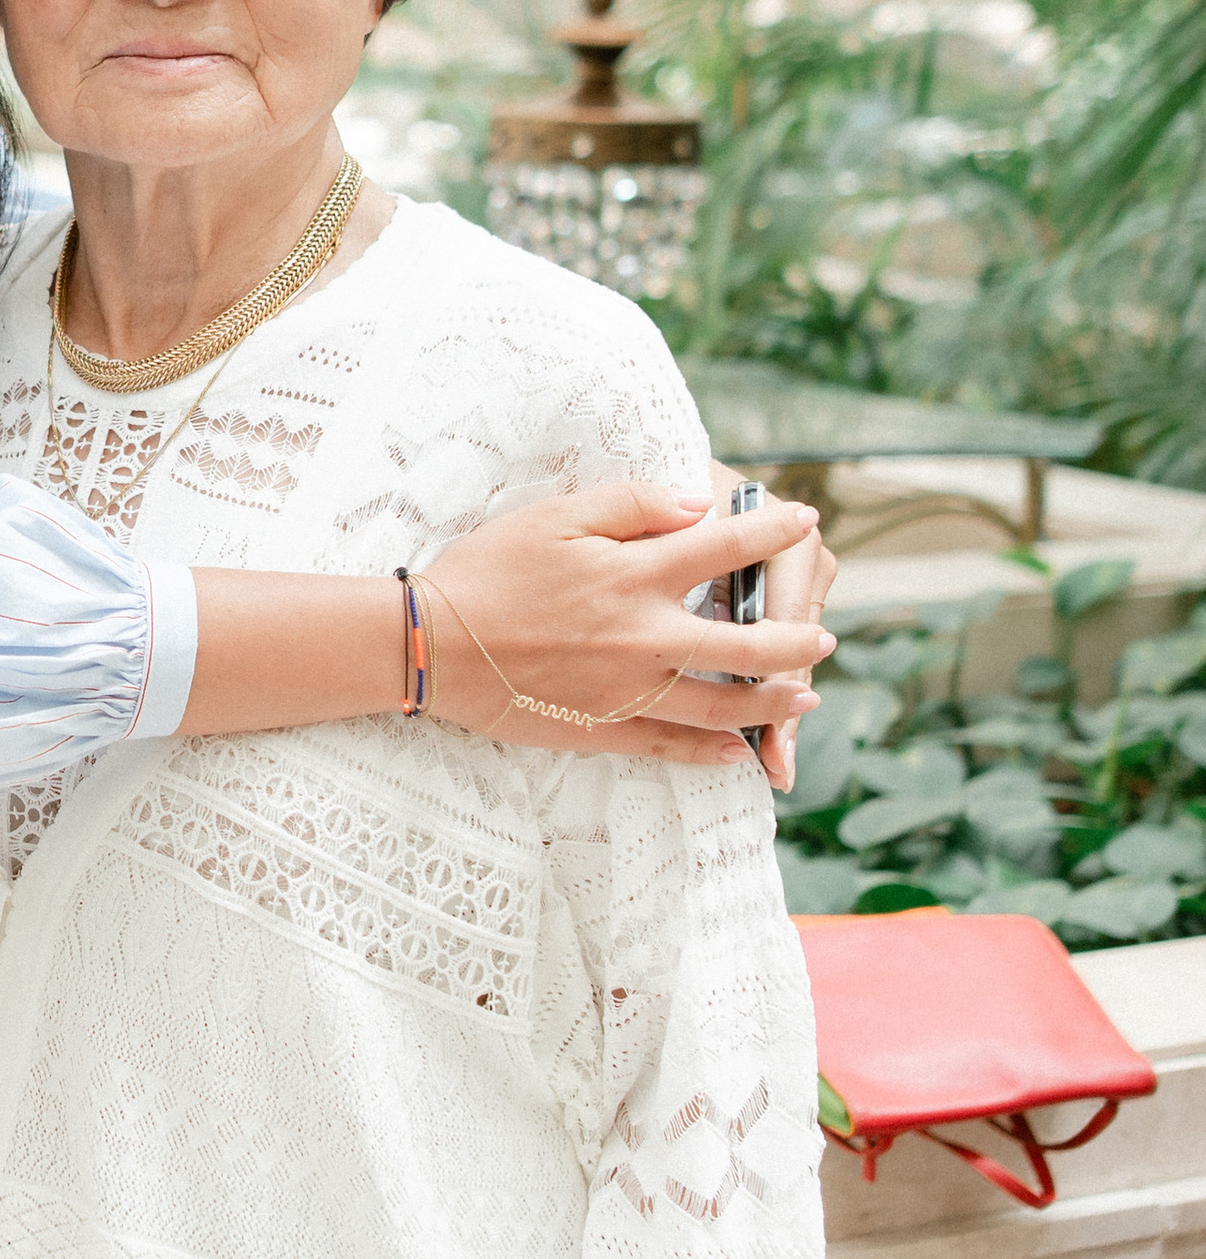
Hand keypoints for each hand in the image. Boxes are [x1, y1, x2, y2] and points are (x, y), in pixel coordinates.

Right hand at [422, 482, 831, 773]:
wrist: (433, 645)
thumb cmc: (488, 572)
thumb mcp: (555, 516)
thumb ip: (631, 505)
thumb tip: (696, 505)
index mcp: (634, 576)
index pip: (725, 548)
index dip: (773, 531)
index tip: (805, 519)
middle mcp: (644, 639)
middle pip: (746, 646)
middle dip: (796, 640)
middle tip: (825, 636)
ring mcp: (627, 692)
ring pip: (722, 707)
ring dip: (772, 703)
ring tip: (803, 697)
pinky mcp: (602, 729)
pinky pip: (670, 748)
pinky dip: (710, 753)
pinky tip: (736, 753)